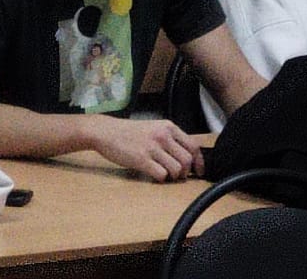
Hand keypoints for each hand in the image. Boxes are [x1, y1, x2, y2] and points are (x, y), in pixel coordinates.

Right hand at [87, 117, 203, 181]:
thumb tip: (186, 156)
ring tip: (165, 175)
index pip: (193, 146)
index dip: (199, 162)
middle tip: (179, 176)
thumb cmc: (130, 132)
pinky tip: (154, 175)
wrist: (107, 132)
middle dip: (186, 172)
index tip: (199, 171)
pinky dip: (160, 179)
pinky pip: (161, 175)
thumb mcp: (154, 128)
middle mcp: (163, 136)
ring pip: (176, 169)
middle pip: (187, 160)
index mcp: (168, 127)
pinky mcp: (141, 159)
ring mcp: (152, 147)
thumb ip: (170, 138)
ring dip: (173, 177)